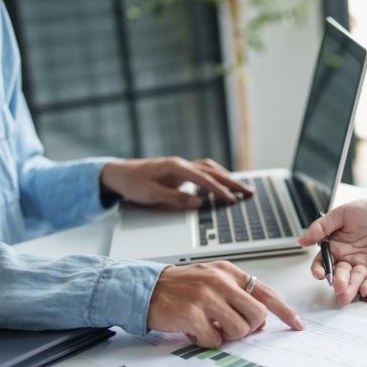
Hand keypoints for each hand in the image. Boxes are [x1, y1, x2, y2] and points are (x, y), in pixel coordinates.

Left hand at [100, 157, 252, 208]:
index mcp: (175, 167)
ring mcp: (181, 167)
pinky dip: (216, 178)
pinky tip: (223, 184)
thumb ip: (175, 199)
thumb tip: (198, 202)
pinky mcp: (180, 172)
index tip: (232, 200)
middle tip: (249, 192)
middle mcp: (181, 164)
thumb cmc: (131, 183)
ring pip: (210, 170)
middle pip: (212, 172)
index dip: (219, 190)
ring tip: (241, 189)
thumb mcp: (150, 194)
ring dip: (227, 178)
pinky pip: (203, 173)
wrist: (117, 174)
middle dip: (232, 182)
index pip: (203, 179)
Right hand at [147, 262, 304, 347]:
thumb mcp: (212, 281)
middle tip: (231, 328)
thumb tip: (262, 321)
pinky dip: (207, 341)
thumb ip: (237, 295)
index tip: (297, 324)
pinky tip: (194, 331)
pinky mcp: (192, 314)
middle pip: (258, 315)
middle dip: (249, 328)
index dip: (285, 311)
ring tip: (210, 327)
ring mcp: (206, 297)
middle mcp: (219, 281)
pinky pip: (215, 340)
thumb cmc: (180, 288)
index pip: (266, 292)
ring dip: (227, 336)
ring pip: (240, 329)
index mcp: (228, 272)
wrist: (143, 289)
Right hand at [298, 199, 366, 304]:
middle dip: (339, 282)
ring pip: (356, 279)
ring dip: (351, 287)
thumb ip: (321, 227)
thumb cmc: (366, 211)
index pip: (323, 263)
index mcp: (336, 247)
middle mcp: (348, 259)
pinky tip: (364, 289)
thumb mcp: (340, 214)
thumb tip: (302, 240)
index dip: (320, 269)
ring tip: (346, 295)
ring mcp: (364, 264)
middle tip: (338, 286)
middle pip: (340, 274)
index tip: (320, 274)